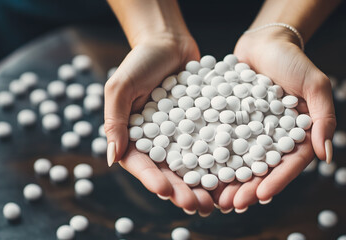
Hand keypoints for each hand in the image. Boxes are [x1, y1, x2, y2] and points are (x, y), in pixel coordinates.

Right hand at [104, 33, 214, 215]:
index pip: (142, 165)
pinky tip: (233, 175)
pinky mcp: (203, 127)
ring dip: (203, 185)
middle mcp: (160, 141)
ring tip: (216, 202)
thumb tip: (112, 158)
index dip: (153, 180)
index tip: (166, 191)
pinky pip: (211, 146)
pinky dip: (221, 162)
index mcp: (135, 137)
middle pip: (170, 172)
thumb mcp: (121, 86)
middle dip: (183, 191)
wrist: (170, 43)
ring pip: (193, 166)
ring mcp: (182, 136)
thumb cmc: (140, 61)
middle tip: (198, 206)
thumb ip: (115, 120)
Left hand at [212, 28, 335, 210]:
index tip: (262, 196)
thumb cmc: (294, 61)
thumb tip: (326, 156)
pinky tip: (202, 170)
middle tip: (233, 204)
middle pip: (263, 168)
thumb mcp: (316, 85)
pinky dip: (215, 157)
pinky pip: (224, 142)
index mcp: (298, 135)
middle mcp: (274, 138)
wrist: (264, 43)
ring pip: (241, 160)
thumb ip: (324, 118)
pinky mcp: (233, 123)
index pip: (290, 164)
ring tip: (216, 198)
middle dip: (249, 188)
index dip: (277, 181)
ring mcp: (252, 132)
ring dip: (229, 180)